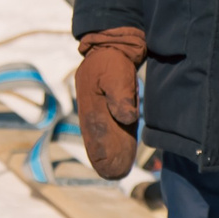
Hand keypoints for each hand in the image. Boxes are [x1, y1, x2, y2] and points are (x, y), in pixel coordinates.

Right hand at [74, 28, 145, 179]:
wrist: (117, 41)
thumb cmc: (114, 58)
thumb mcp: (116, 74)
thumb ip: (120, 96)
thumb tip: (128, 119)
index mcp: (90, 103)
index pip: (96, 133)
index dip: (100, 151)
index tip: (106, 168)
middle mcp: (95, 107)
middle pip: (99, 136)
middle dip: (105, 155)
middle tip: (113, 175)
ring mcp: (103, 104)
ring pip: (107, 132)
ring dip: (112, 149)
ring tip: (119, 170)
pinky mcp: (114, 101)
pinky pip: (114, 123)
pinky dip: (118, 137)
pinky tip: (124, 149)